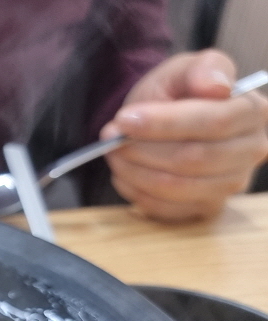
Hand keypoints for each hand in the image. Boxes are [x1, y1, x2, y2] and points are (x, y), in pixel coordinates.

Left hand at [102, 49, 267, 220]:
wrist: (163, 120)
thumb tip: (216, 86)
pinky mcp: (208, 207)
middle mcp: (252, 151)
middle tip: (110, 138)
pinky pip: (168, 209)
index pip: (214, 121)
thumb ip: (201, 68)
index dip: (164, 123)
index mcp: (253, 112)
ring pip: (178, 187)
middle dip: (143, 149)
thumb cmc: (177, 93)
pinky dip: (137, 192)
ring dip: (135, 171)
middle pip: (193, 158)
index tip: (124, 120)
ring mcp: (232, 183)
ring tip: (113, 153)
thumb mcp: (183, 69)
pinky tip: (124, 174)